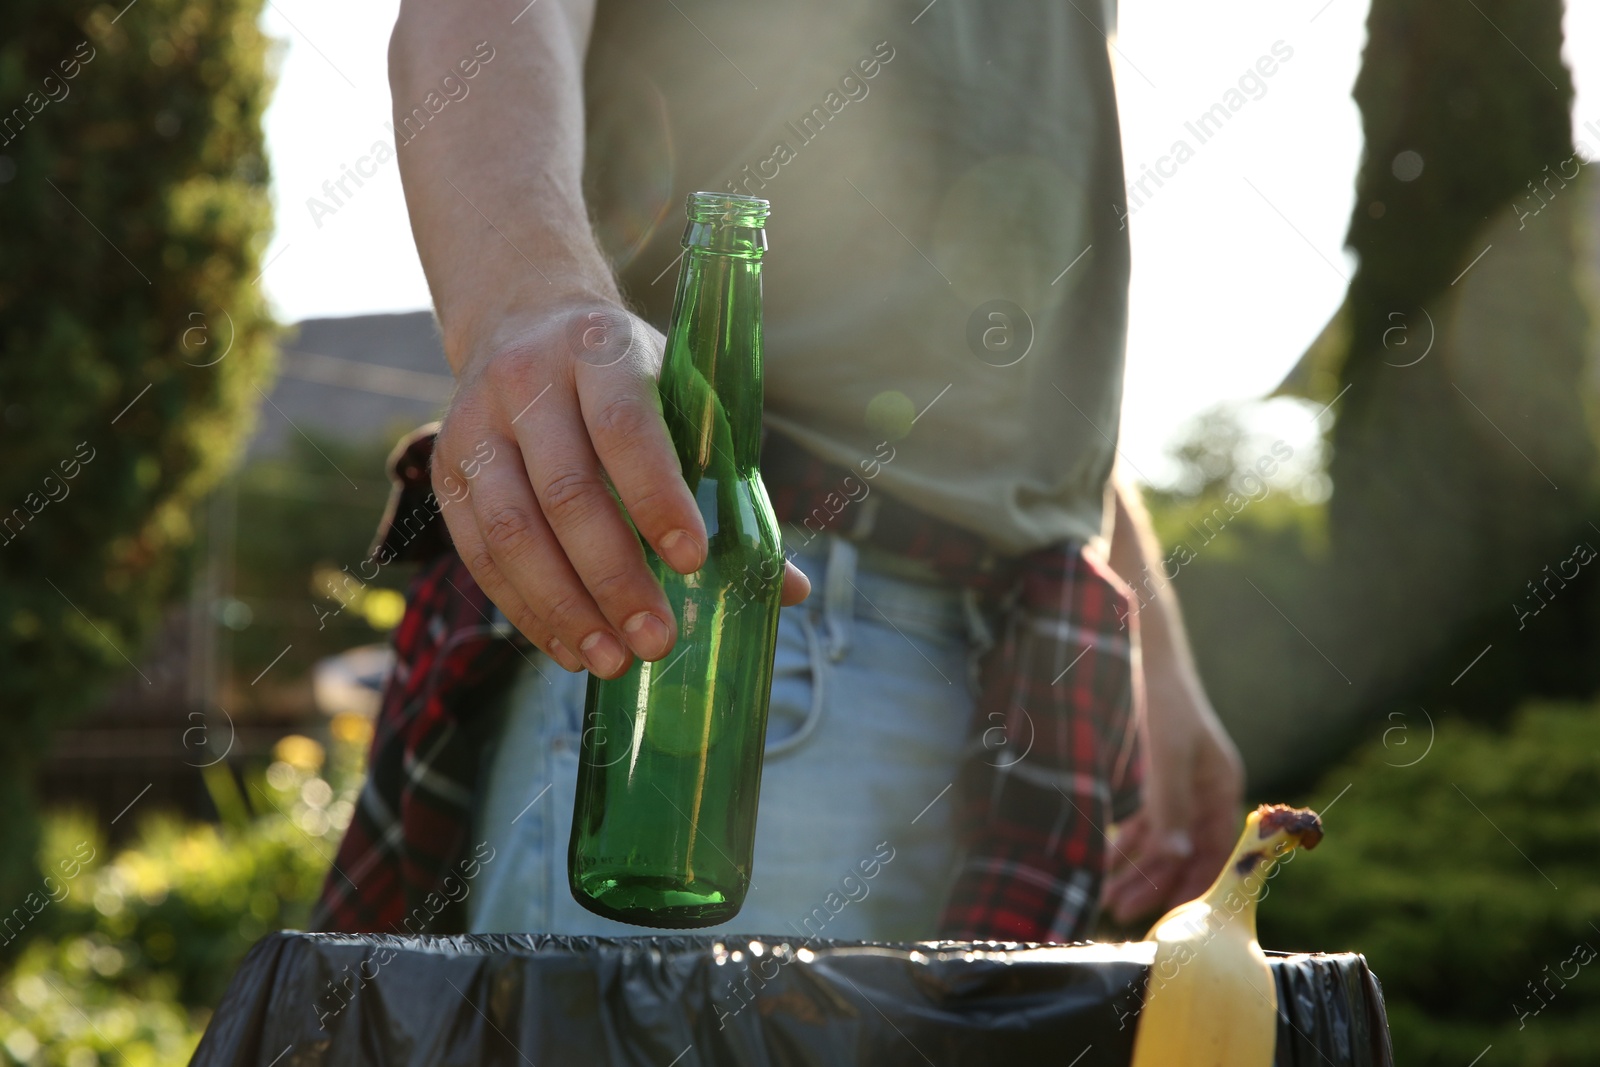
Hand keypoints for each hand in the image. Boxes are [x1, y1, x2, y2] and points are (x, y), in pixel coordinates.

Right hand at [432, 303, 809, 677]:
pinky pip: (478, 552)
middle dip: (614, 576)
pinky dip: (525, 608)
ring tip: (611, 661)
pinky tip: (568, 646)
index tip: (693, 562)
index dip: (658, 498)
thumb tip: (787, 589)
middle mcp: (529, 381)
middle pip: (565, 491)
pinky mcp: (446, 468)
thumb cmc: (628, 378)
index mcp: (601, 352)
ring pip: (512, 530)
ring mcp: (475, 424)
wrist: (525, 320)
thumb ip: (729, 487)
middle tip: (657, 640)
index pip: (625, 429)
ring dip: (564, 607)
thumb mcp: (683, 400)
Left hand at [1100, 680, 1244, 924]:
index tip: (1167, 916)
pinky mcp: (1155, 776)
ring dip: (1135, 868)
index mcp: (1220, 786)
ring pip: (1161, 840)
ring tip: (1105, 896)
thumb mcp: (1166, 752)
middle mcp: (1204, 790)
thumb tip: (1176, 856)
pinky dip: (1125, 842)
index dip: (1192, 885)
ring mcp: (1181, 784)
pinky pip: (1144, 821)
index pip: (1214, 851)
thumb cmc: (1161, 698)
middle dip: (1154, 883)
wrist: (1143, 651)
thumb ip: (1170, 804)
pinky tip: (1103, 860)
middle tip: (1118, 911)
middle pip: (1184, 852)